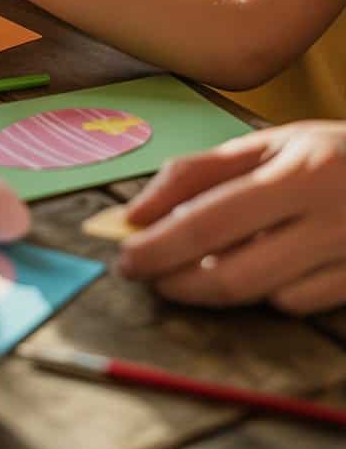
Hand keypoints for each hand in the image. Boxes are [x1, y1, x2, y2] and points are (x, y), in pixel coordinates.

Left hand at [118, 122, 345, 313]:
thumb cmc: (332, 154)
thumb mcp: (271, 143)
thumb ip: (201, 172)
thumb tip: (138, 212)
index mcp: (298, 172)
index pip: (209, 222)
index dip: (157, 247)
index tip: (123, 257)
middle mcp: (328, 219)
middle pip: (232, 275)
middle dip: (175, 281)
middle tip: (144, 275)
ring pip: (262, 297)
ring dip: (214, 289)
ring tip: (188, 270)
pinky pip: (298, 305)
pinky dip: (267, 293)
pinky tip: (261, 268)